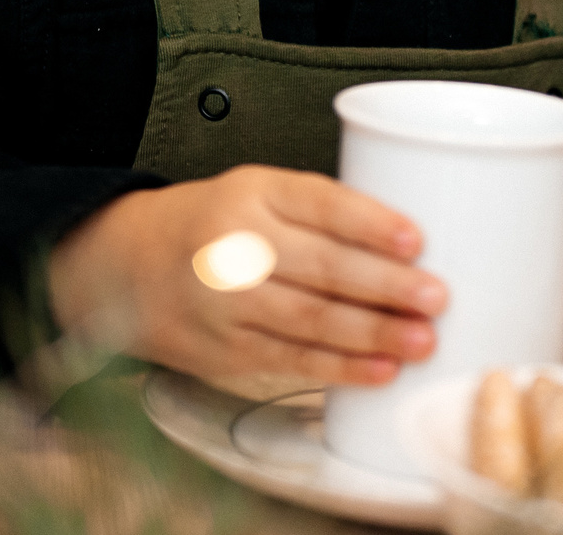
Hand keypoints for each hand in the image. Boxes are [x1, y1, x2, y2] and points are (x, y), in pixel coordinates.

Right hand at [47, 164, 444, 397]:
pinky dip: (340, 367)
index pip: (319, 203)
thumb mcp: (255, 192)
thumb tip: (405, 246)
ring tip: (421, 339)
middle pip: (321, 266)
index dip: (370, 222)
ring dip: (372, 333)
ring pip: (311, 319)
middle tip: (435, 297)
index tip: (416, 239)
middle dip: (385, 285)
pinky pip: (292, 359)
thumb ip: (316, 212)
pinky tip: (378, 370)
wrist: (127, 266)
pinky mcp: (225, 349)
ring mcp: (227, 301)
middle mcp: (236, 244)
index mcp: (252, 192)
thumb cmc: (211, 224)